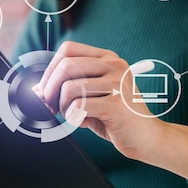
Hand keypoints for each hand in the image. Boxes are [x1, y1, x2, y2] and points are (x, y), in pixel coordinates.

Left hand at [35, 41, 187, 181]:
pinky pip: (78, 106)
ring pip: (69, 87)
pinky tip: (82, 122)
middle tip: (49, 106)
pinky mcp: (116, 104)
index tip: (45, 88)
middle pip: (66, 66)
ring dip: (62, 106)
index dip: (50, 69)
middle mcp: (114, 66)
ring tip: (71, 116)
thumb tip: (38, 89)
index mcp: (108, 58)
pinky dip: (73, 117)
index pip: (68, 49)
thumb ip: (72, 85)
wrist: (148, 138)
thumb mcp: (94, 94)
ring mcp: (117, 83)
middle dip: (49, 89)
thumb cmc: (117, 117)